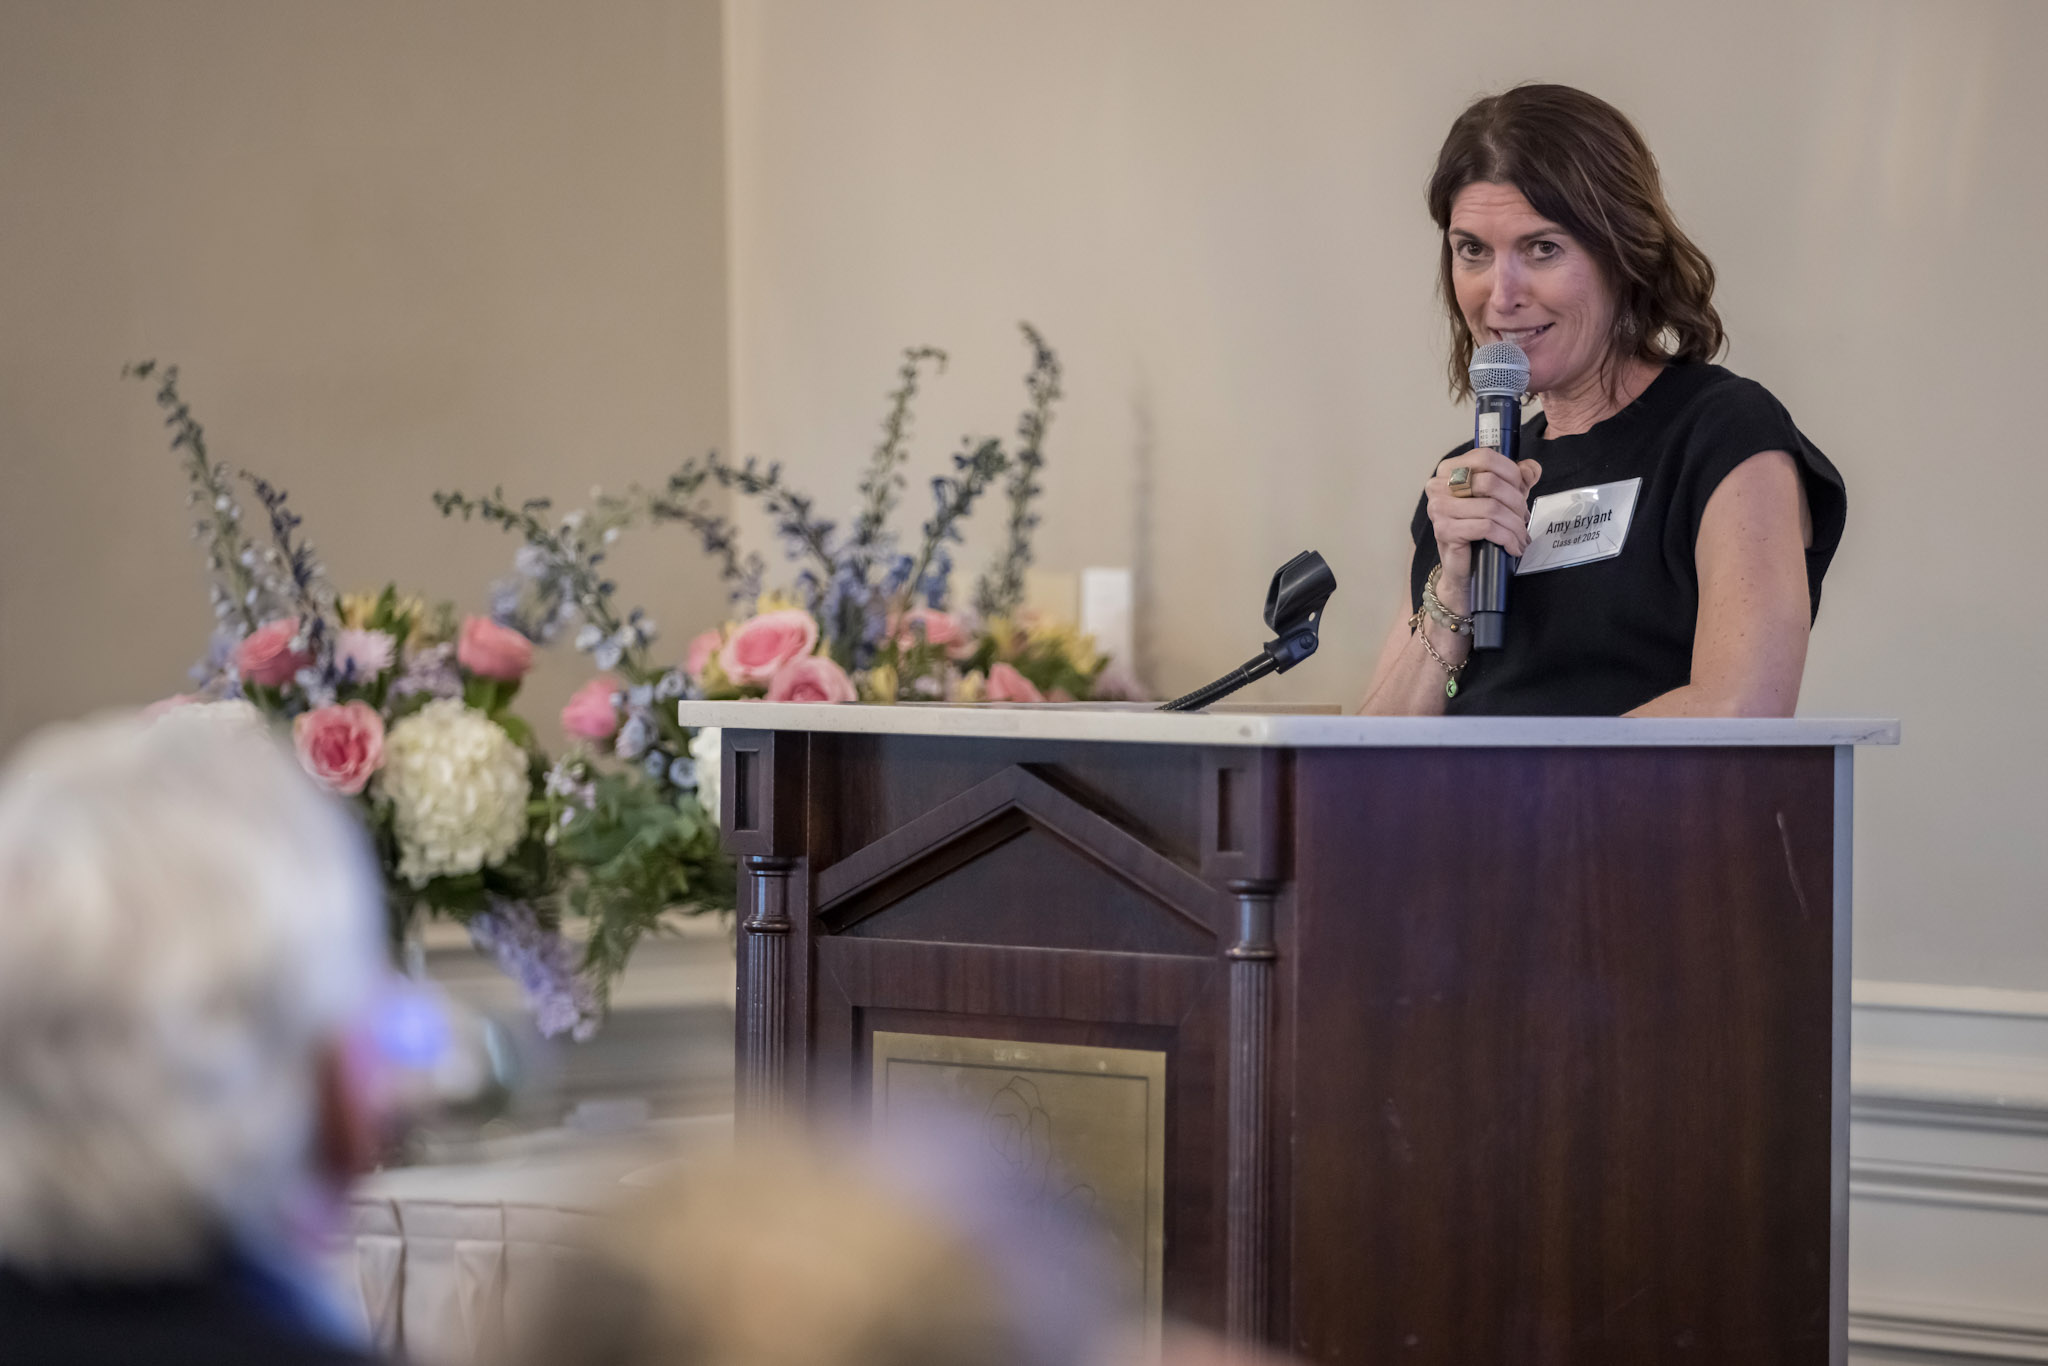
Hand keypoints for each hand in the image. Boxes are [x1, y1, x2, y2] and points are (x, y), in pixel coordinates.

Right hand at [1427, 451, 1542, 612]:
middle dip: (1516, 502)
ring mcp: (1438, 508)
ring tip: (1521, 537)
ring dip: (1514, 525)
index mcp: (1449, 470)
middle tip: (1523, 519)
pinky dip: (1507, 538)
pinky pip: (1486, 528)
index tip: (1522, 491)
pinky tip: (1513, 547)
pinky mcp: (1444, 530)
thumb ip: (1516, 479)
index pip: (1485, 457)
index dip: (1511, 473)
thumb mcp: (1501, 498)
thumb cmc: (1478, 529)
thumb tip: (1531, 469)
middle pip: (1490, 482)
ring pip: (1491, 507)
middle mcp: (1437, 485)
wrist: (1462, 566)